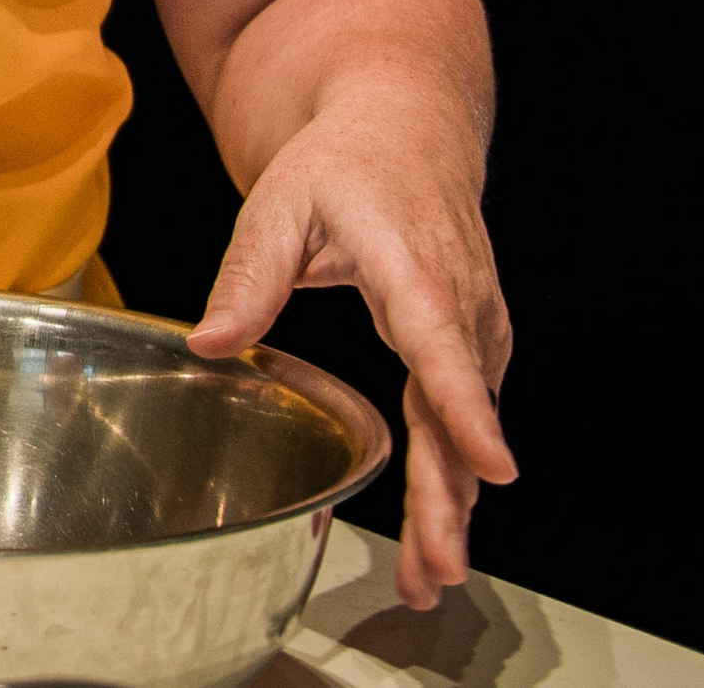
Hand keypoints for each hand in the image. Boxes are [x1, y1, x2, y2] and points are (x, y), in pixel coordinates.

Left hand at [188, 93, 513, 608]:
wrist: (407, 128)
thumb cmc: (343, 165)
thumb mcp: (280, 204)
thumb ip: (249, 277)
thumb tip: (209, 344)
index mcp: (413, 267)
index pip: (444, 346)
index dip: (466, 408)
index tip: (494, 467)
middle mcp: (460, 305)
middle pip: (460, 414)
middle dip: (452, 497)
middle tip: (439, 567)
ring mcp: (475, 328)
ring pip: (467, 428)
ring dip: (453, 505)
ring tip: (427, 575)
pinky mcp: (472, 345)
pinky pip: (463, 419)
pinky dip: (454, 478)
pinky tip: (436, 531)